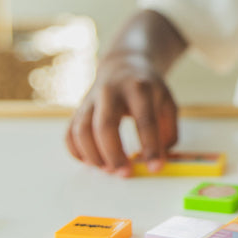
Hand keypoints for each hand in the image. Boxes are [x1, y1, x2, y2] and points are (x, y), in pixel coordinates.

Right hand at [66, 52, 177, 176]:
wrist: (123, 63)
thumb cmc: (148, 89)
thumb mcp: (167, 102)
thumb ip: (168, 132)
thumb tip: (159, 161)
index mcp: (139, 88)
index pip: (145, 120)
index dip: (151, 146)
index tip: (155, 168)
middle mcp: (111, 92)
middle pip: (105, 125)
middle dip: (114, 154)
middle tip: (124, 173)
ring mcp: (91, 100)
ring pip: (82, 130)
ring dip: (93, 155)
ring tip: (108, 170)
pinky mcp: (79, 109)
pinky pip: (70, 133)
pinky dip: (77, 152)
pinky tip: (92, 162)